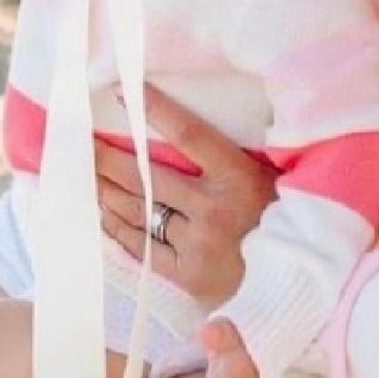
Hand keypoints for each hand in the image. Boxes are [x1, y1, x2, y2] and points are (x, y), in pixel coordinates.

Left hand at [95, 87, 278, 303]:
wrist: (297, 285)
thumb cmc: (283, 222)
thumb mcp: (269, 180)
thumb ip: (232, 159)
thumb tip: (191, 128)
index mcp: (239, 178)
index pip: (190, 135)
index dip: (156, 111)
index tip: (126, 92)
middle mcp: (214, 209)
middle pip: (147, 176)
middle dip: (108, 158)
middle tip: (81, 141)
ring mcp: (198, 244)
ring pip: (140, 211)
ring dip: (108, 191)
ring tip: (85, 174)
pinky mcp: (187, 274)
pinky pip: (142, 247)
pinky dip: (119, 228)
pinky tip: (104, 212)